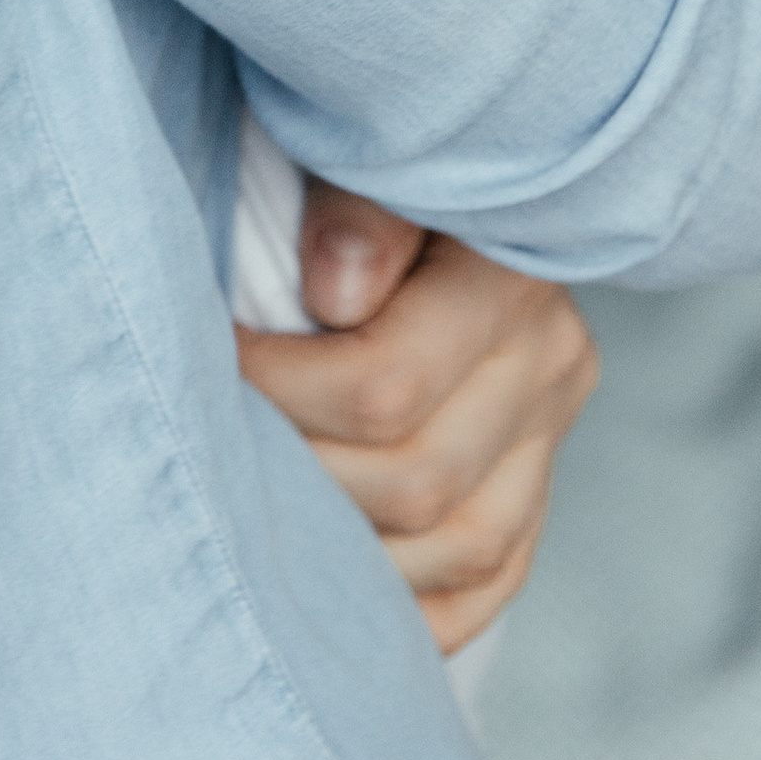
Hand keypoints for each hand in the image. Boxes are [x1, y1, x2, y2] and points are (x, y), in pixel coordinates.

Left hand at [235, 182, 600, 651]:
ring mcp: (549, 433)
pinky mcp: (534, 488)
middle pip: (416, 479)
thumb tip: (335, 291)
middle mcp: (549, 361)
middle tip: (226, 441)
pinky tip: (342, 594)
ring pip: (460, 549)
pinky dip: (412, 606)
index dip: (278, 387)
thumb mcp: (357, 153)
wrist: (425, 179)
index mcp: (507, 274)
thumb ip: (353, 206)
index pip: (385, 385)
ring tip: (268, 506)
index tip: (211, 357)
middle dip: (301, 472)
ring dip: (352, 552)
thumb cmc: (360, 161)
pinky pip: (486, 584)